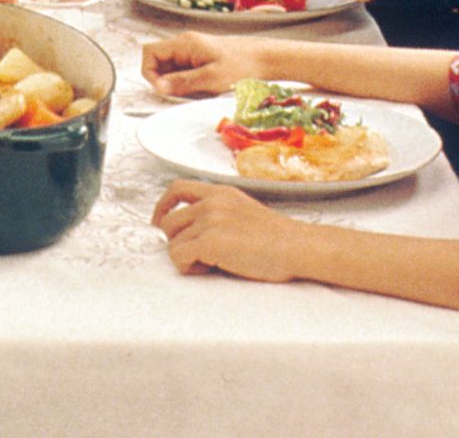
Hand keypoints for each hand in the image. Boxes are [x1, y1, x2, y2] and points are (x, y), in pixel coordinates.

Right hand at [142, 31, 262, 97]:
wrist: (266, 59)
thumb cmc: (244, 65)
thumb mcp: (210, 78)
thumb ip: (182, 82)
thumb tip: (159, 86)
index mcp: (184, 43)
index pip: (150, 53)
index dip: (150, 72)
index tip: (163, 88)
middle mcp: (185, 44)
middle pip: (159, 61)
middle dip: (165, 80)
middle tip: (182, 93)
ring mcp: (193, 51)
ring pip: (171, 68)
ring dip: (178, 83)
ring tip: (196, 90)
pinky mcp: (201, 58)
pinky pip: (184, 71)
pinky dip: (188, 82)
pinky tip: (203, 88)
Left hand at [152, 179, 306, 280]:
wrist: (299, 247)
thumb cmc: (278, 238)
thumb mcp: (244, 210)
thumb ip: (218, 212)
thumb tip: (192, 230)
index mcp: (220, 192)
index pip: (177, 188)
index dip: (163, 206)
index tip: (160, 224)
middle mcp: (212, 202)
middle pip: (168, 221)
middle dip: (176, 241)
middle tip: (198, 256)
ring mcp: (210, 220)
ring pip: (172, 242)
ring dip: (186, 257)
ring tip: (212, 263)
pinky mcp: (210, 241)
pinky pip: (178, 256)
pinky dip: (187, 267)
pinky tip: (210, 269)